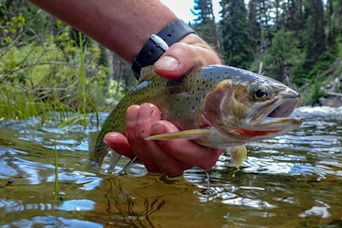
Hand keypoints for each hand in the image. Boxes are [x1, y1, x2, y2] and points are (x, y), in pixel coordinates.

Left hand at [103, 34, 222, 175]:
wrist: (179, 67)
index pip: (204, 157)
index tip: (162, 123)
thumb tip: (164, 69)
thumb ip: (183, 59)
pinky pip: (137, 158)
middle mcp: (194, 148)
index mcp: (213, 133)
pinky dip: (123, 149)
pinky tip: (112, 136)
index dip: (183, 148)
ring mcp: (172, 150)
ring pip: (155, 164)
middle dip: (154, 142)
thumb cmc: (195, 66)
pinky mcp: (153, 147)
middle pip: (175, 165)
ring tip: (135, 110)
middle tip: (148, 109)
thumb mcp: (194, 55)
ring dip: (138, 141)